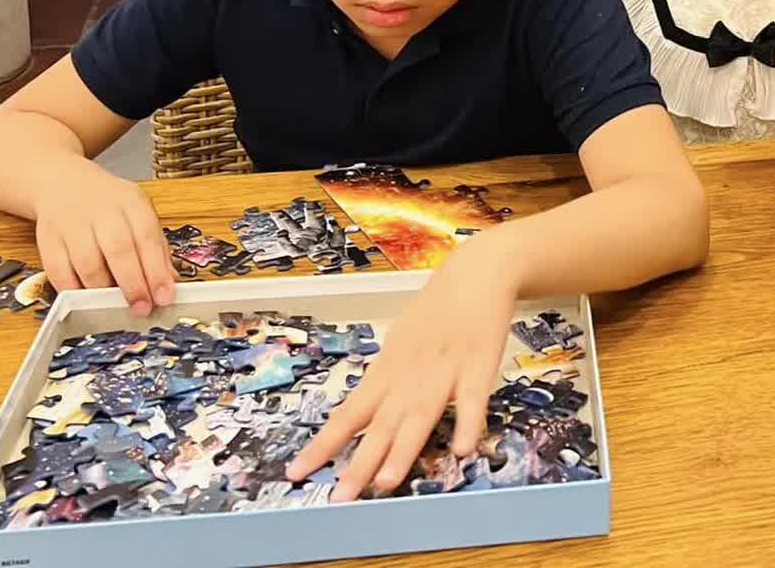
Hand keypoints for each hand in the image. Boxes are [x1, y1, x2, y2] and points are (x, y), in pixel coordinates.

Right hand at [32, 157, 173, 316]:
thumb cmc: (109, 205)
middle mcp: (101, 210)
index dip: (156, 270)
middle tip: (142, 308)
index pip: (147, 237)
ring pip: (87, 263)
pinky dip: (74, 291)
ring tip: (115, 305)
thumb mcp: (139, 214)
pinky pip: (59, 272)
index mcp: (131, 202)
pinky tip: (86, 300)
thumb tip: (170, 282)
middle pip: (118, 249)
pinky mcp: (47, 240)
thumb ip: (156, 248)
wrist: (63, 184)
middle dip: (132, 284)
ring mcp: (71, 224)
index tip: (165, 297)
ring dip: (103, 290)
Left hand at [286, 238, 521, 501]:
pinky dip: (469, 424)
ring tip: (385, 483)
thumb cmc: (435, 310)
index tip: (296, 474)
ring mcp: (444, 372)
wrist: (475, 274)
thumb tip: (362, 410)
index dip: (322, 445)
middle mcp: (409, 377)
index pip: (347, 414)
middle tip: (339, 499)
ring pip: (420, 416)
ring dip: (403, 450)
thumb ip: (386, 379)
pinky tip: (464, 451)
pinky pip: (474, 400)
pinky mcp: (478, 366)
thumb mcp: (400, 343)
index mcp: (386, 372)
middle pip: (380, 425)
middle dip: (359, 464)